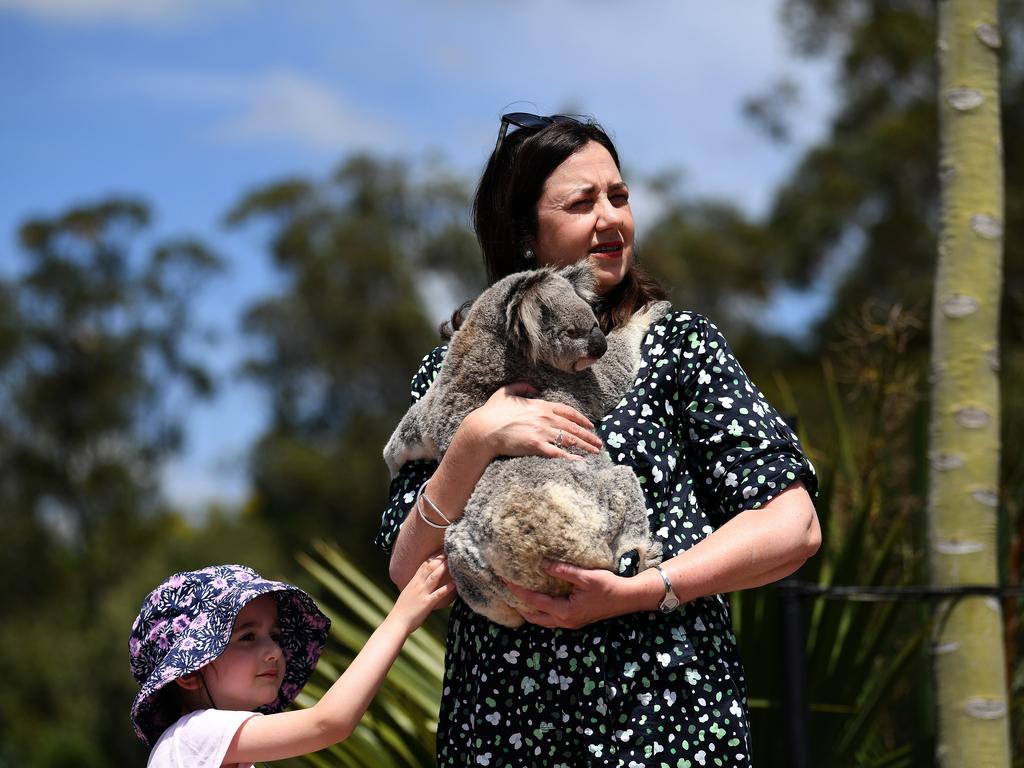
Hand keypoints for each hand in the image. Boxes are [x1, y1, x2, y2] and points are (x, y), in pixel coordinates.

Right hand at [391, 554, 455, 631]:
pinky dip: (447, 588)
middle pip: (430, 567)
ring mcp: (422, 593)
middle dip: (440, 558)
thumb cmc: (403, 610)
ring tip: (453, 560)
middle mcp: (418, 585)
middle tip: (450, 550)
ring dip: (444, 567)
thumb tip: (422, 581)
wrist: (396, 622)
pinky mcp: (426, 603)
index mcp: (413, 582)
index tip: (441, 549)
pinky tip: (455, 583)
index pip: (424, 565)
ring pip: (434, 577)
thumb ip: (416, 586)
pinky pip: (438, 594)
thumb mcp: (408, 593)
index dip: (433, 556)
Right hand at [463, 382, 602, 461]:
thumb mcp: (506, 392)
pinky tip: (580, 461)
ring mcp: (542, 431)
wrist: (483, 429)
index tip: (591, 425)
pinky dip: (571, 457)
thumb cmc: (492, 412)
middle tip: (599, 443)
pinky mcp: (536, 445)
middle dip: (589, 436)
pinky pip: (558, 452)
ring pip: (570, 440)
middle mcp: (545, 418)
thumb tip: (535, 387)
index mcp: (541, 405)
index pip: (568, 411)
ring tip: (595, 453)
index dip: (582, 419)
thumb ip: (522, 386)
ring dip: (585, 447)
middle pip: (573, 427)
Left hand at [503, 561, 632, 628]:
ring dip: (529, 609)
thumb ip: (563, 571)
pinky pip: (551, 618)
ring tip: (518, 595)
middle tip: (507, 589)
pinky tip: (539, 599)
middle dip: (519, 604)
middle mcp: (565, 621)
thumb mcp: (585, 577)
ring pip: (542, 620)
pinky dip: (541, 610)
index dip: (518, 590)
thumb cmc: (608, 586)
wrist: (627, 598)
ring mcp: (570, 622)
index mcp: (565, 612)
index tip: (506, 579)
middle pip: (534, 617)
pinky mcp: (575, 619)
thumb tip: (543, 564)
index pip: (534, 602)